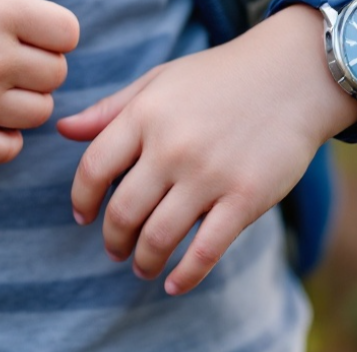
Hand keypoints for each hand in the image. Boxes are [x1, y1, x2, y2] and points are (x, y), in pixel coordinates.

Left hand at [57, 5, 356, 295]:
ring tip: (141, 266)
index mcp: (145, 115)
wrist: (294, 74)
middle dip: (113, 239)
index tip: (82, 216)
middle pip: (123, 211)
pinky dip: (184, 275)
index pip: (93, 168)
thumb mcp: (160, 80)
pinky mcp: (246, 198)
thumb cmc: (220, 76)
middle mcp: (171, 146)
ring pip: (159, 236)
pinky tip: (173, 283)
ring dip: (143, 259)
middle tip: (114, 249)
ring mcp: (209, 174)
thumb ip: (111, 108)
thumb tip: (63, 130)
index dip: (81, 198)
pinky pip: (206, 250)